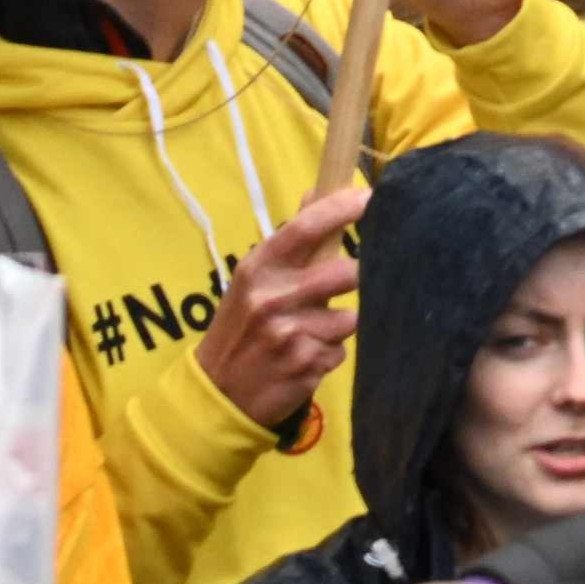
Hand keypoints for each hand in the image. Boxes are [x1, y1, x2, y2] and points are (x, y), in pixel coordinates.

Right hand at [198, 177, 365, 435]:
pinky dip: (328, 355)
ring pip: (349, 318)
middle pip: (346, 274)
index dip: (342, 208)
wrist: (214, 394)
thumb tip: (317, 189)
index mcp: (258, 269)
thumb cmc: (241, 326)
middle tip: (338, 290)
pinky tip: (302, 359)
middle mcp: (271, 299)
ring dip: (337, 326)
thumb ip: (291, 238)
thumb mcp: (254, 280)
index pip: (305, 228)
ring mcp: (286, 335)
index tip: (370, 197)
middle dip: (355, 281)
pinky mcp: (302, 367)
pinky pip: (339, 352)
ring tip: (309, 332)